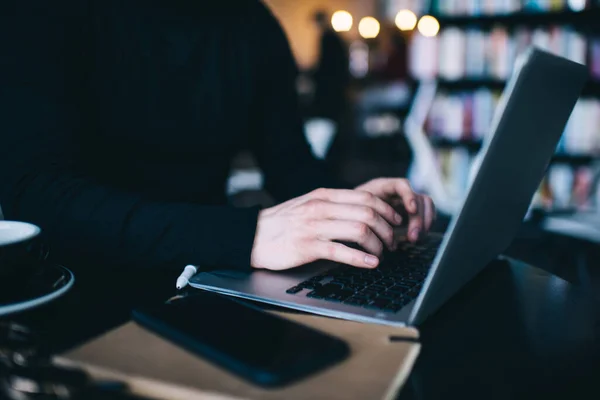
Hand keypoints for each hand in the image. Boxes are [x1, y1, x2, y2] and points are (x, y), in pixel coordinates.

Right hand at [251, 188, 403, 270]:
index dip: (387, 210)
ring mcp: (314, 226)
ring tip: (382, 254)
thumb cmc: (282, 223)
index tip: (395, 221)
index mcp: (323, 195)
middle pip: (368, 212)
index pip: (366, 196)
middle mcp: (321, 207)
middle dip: (387, 229)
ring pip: (359, 229)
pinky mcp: (307, 247)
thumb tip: (362, 211)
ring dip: (378, 244)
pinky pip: (341, 251)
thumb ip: (333, 205)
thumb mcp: (308, 204)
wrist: (252, 236)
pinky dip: (361, 258)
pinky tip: (372, 264)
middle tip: (392, 242)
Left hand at [355, 178, 435, 242]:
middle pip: (417, 198)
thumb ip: (365, 216)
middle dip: (418, 218)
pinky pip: (427, 216)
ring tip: (414, 239)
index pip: (401, 185)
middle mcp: (396, 192)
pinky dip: (425, 227)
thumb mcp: (354, 213)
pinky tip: (416, 238)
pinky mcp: (411, 214)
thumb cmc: (349, 215)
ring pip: (426, 206)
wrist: (350, 219)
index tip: (411, 210)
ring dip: (424, 223)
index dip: (409, 196)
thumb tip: (374, 227)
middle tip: (412, 236)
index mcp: (382, 187)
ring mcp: (405, 202)